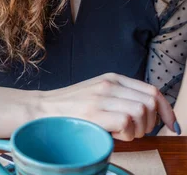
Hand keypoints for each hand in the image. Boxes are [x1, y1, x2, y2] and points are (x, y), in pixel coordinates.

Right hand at [36, 72, 177, 140]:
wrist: (42, 110)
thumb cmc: (71, 108)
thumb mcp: (99, 94)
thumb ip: (122, 97)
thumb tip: (151, 113)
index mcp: (112, 79)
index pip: (152, 91)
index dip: (166, 110)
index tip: (171, 125)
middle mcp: (109, 84)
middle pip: (149, 102)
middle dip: (151, 123)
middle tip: (136, 132)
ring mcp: (101, 97)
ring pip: (140, 112)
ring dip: (138, 130)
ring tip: (121, 133)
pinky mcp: (94, 112)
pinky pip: (127, 122)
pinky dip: (126, 134)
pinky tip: (113, 134)